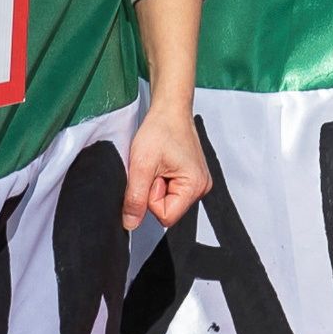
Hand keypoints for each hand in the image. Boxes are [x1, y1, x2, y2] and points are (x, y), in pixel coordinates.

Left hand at [122, 87, 210, 227]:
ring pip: (168, 201)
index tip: (152, 175)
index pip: (165, 216)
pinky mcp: (191, 177)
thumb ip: (135, 198)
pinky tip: (162, 164)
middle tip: (154, 167)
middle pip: (168, 209)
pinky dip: (161, 180)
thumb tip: (130, 224)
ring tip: (158, 164)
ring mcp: (198, 183)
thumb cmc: (160, 129)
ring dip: (156, 185)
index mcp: (195, 186)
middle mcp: (202, 187)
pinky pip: (171, 191)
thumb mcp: (141, 165)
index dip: (151, 198)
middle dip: (154, 191)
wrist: (169, 109)